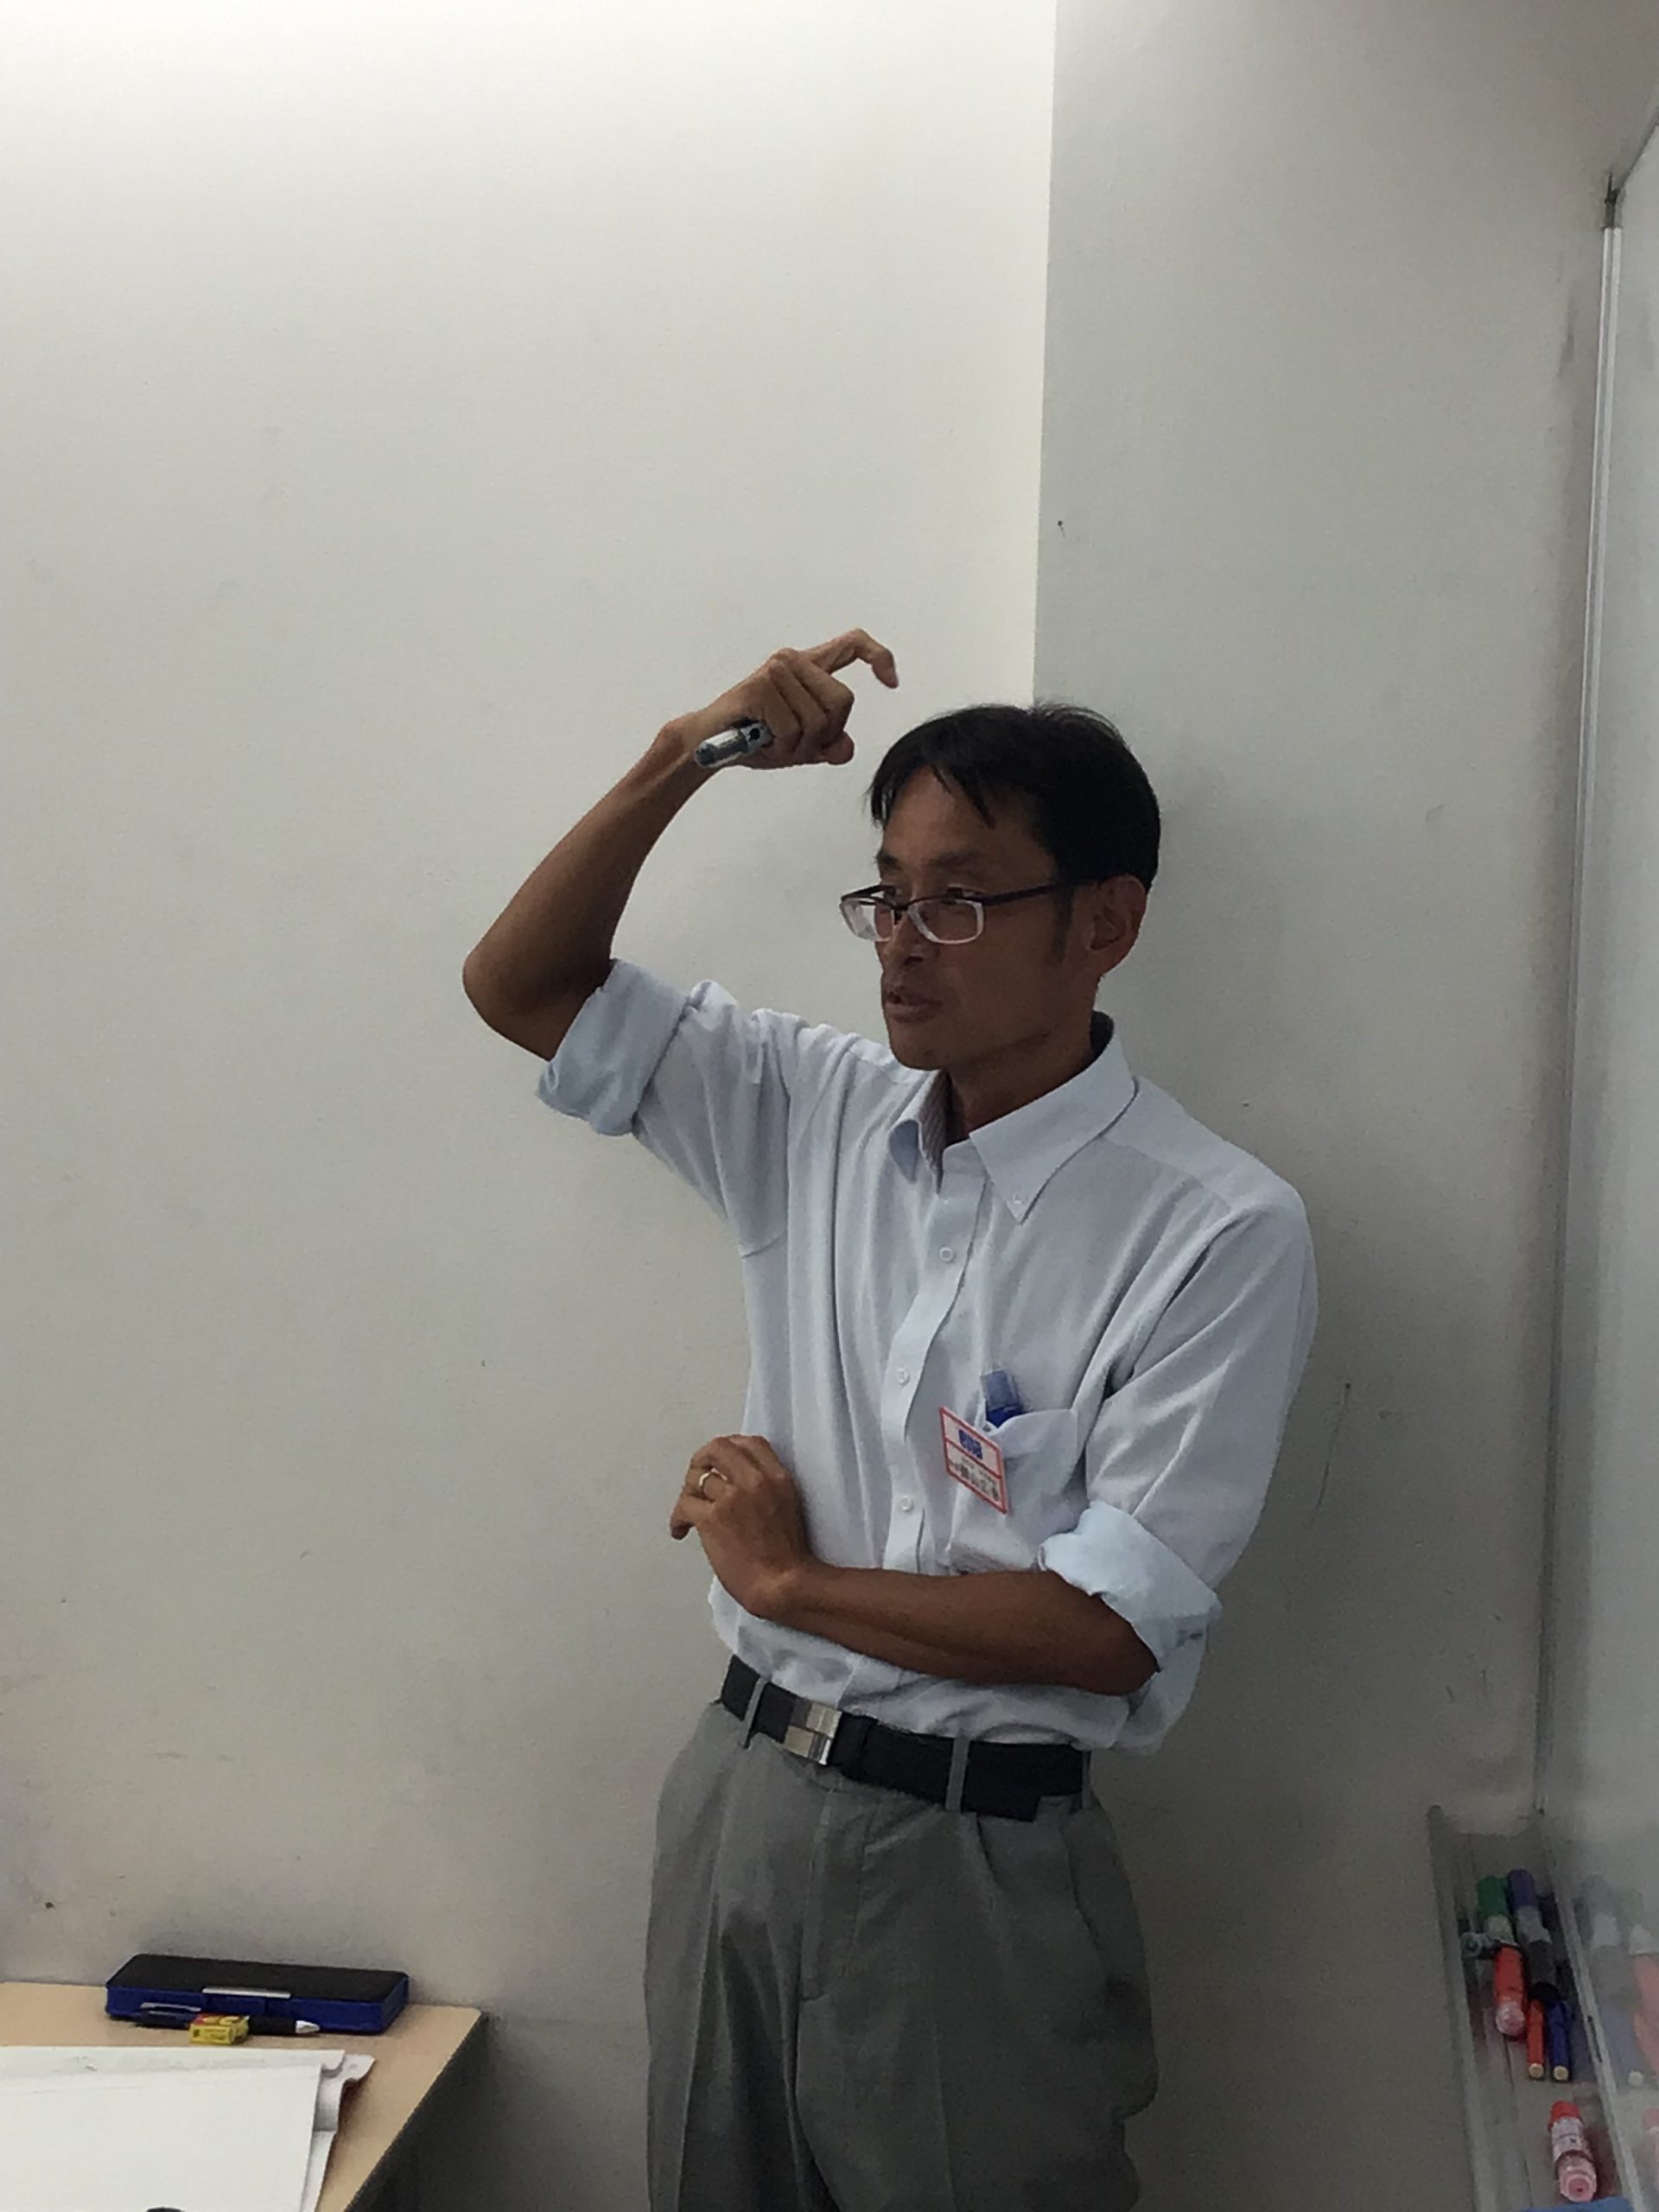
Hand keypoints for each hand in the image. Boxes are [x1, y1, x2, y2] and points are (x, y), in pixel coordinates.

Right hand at [666, 630, 899, 770]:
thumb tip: (845, 748)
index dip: (879, 657)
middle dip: (825, 735)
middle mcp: (793, 661)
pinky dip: (781, 748)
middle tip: (795, 743)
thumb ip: (829, 745)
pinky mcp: (760, 687)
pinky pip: (792, 729)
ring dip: (798, 745)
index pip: (852, 645)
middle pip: (843, 702)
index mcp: (808, 667)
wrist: (708, 746)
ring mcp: (776, 671)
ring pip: (818, 721)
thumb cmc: (755, 739)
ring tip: (772, 740)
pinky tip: (760, 741)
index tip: (890, 682)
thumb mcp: (801, 746)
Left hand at [670, 1434, 819, 1621]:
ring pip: (696, 1479)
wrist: (782, 1584)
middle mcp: (755, 1480)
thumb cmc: (787, 1557)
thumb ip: (766, 1489)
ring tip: (689, 1513)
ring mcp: (732, 1497)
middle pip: (718, 1448)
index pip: (749, 1442)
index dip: (730, 1448)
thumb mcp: (788, 1507)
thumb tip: (736, 1482)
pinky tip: (681, 1531)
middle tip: (696, 1477)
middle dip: (702, 1460)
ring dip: (688, 1495)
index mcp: (778, 1477)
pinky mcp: (712, 1518)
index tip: (720, 1462)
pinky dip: (677, 1519)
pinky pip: (684, 1505)